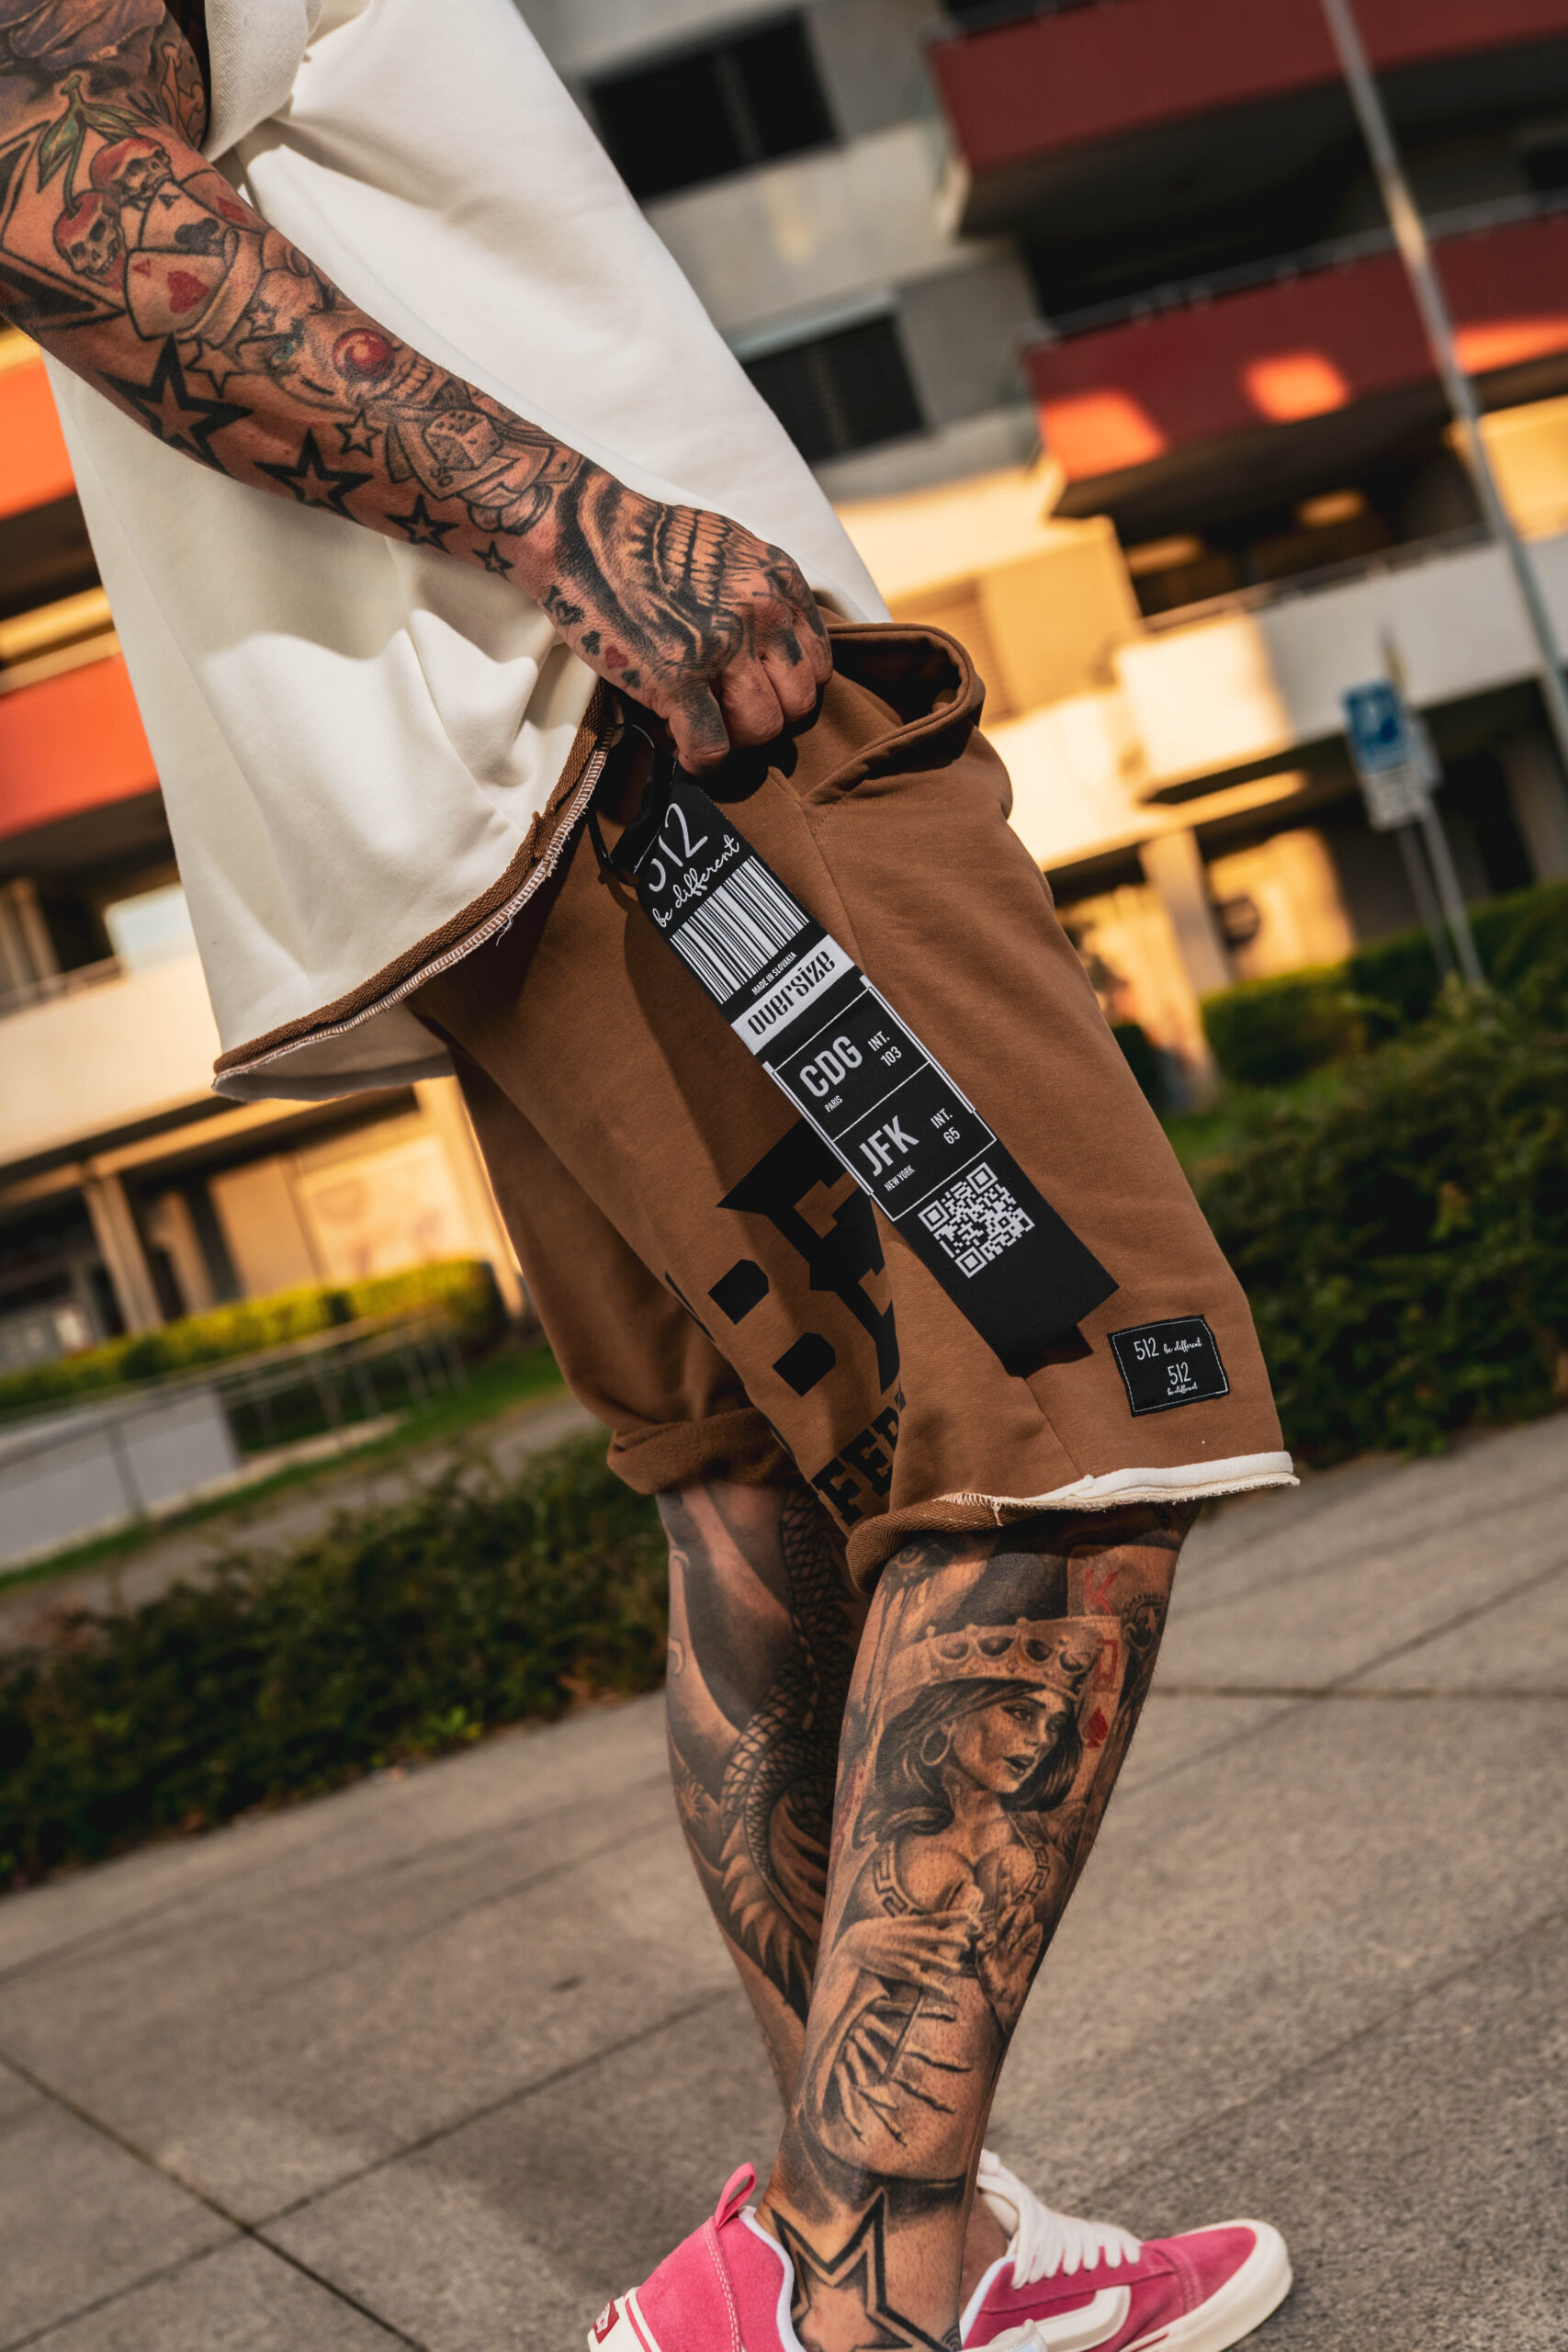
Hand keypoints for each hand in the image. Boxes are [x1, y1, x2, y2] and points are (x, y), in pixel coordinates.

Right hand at [533, 468, 833, 768]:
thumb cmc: (646, 540)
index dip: (787, 689)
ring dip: (733, 742)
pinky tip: (683, 751)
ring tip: (704, 731)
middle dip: (766, 720)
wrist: (583, 532)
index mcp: (778, 581)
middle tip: (731, 718)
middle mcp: (762, 613)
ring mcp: (721, 648)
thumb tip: (771, 646)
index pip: (817, 665)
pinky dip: (699, 762)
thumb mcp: (730, 548)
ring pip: (761, 730)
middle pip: (797, 705)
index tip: (760, 695)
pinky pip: (711, 747)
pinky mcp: (677, 678)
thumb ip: (761, 593)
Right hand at [833, 1908, 974, 2001]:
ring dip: (951, 1966)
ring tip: (956, 1967)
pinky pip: (925, 1981)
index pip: (947, 1917)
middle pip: (946, 1938)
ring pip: (939, 1962)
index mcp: (917, 1923)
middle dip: (960, 1941)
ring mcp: (911, 1955)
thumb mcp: (903, 1922)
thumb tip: (942, 1925)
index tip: (976, 1923)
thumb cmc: (883, 1931)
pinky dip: (938, 1989)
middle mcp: (916, 1938)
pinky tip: (948, 1994)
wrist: (858, 1942)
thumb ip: (922, 1925)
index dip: (965, 1919)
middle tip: (966, 1943)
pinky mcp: (904, 1971)